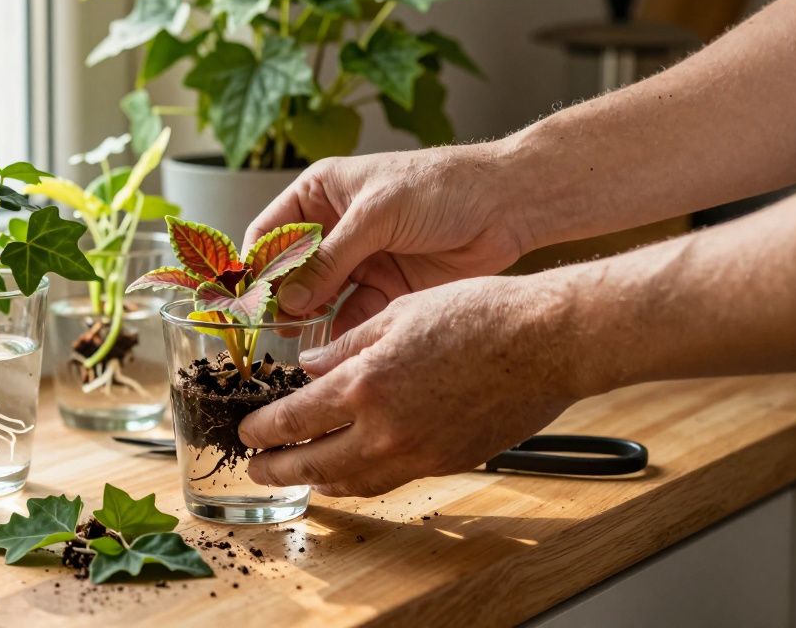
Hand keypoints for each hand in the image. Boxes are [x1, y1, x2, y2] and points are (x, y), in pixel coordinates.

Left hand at [238, 274, 585, 496]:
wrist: (548, 341)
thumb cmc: (480, 314)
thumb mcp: (398, 313)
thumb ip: (346, 344)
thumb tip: (309, 365)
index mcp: (366, 385)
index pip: (294, 419)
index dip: (262, 430)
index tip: (246, 432)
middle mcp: (387, 429)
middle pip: (314, 465)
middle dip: (278, 469)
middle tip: (257, 469)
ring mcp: (420, 453)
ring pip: (353, 482)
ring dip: (319, 481)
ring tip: (300, 475)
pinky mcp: (448, 462)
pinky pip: (391, 480)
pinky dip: (363, 479)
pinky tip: (354, 470)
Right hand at [243, 146, 528, 336]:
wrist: (507, 205)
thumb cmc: (442, 186)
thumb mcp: (376, 215)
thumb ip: (330, 258)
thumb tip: (287, 299)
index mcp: (322, 193)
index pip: (270, 232)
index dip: (254, 267)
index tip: (242, 301)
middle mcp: (335, 227)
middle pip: (289, 271)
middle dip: (278, 300)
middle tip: (267, 330)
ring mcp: (359, 260)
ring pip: (317, 299)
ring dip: (307, 321)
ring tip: (295, 345)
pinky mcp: (386, 288)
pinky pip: (351, 315)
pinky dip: (340, 333)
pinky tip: (332, 351)